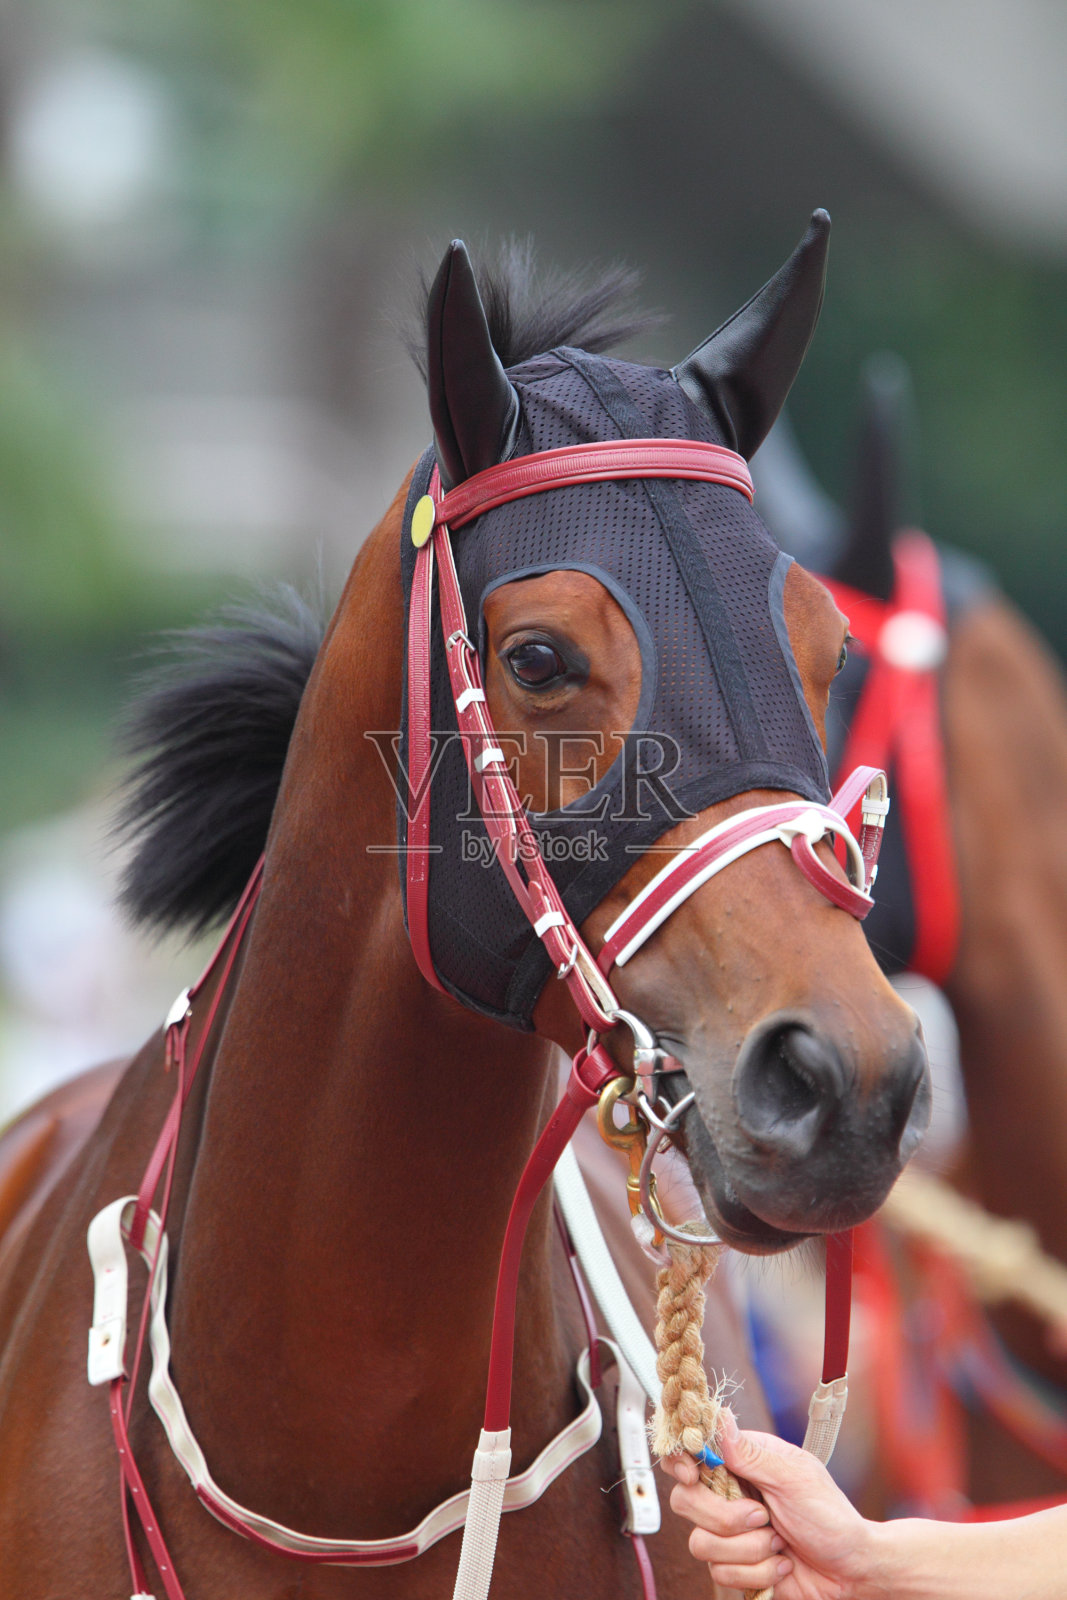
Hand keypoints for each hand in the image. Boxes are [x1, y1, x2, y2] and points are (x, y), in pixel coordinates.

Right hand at [661, 1412, 876, 1598]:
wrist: (850, 1572)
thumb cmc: (830, 1517)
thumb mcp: (795, 1477)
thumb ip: (752, 1453)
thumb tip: (719, 1418)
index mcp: (741, 1462)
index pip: (691, 1451)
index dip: (679, 1461)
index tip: (691, 1474)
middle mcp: (729, 1494)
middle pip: (686, 1500)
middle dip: (725, 1517)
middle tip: (762, 1516)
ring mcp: (729, 1532)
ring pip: (701, 1543)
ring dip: (749, 1549)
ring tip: (779, 1543)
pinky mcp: (735, 1566)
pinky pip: (720, 1573)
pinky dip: (757, 1572)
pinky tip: (781, 1563)